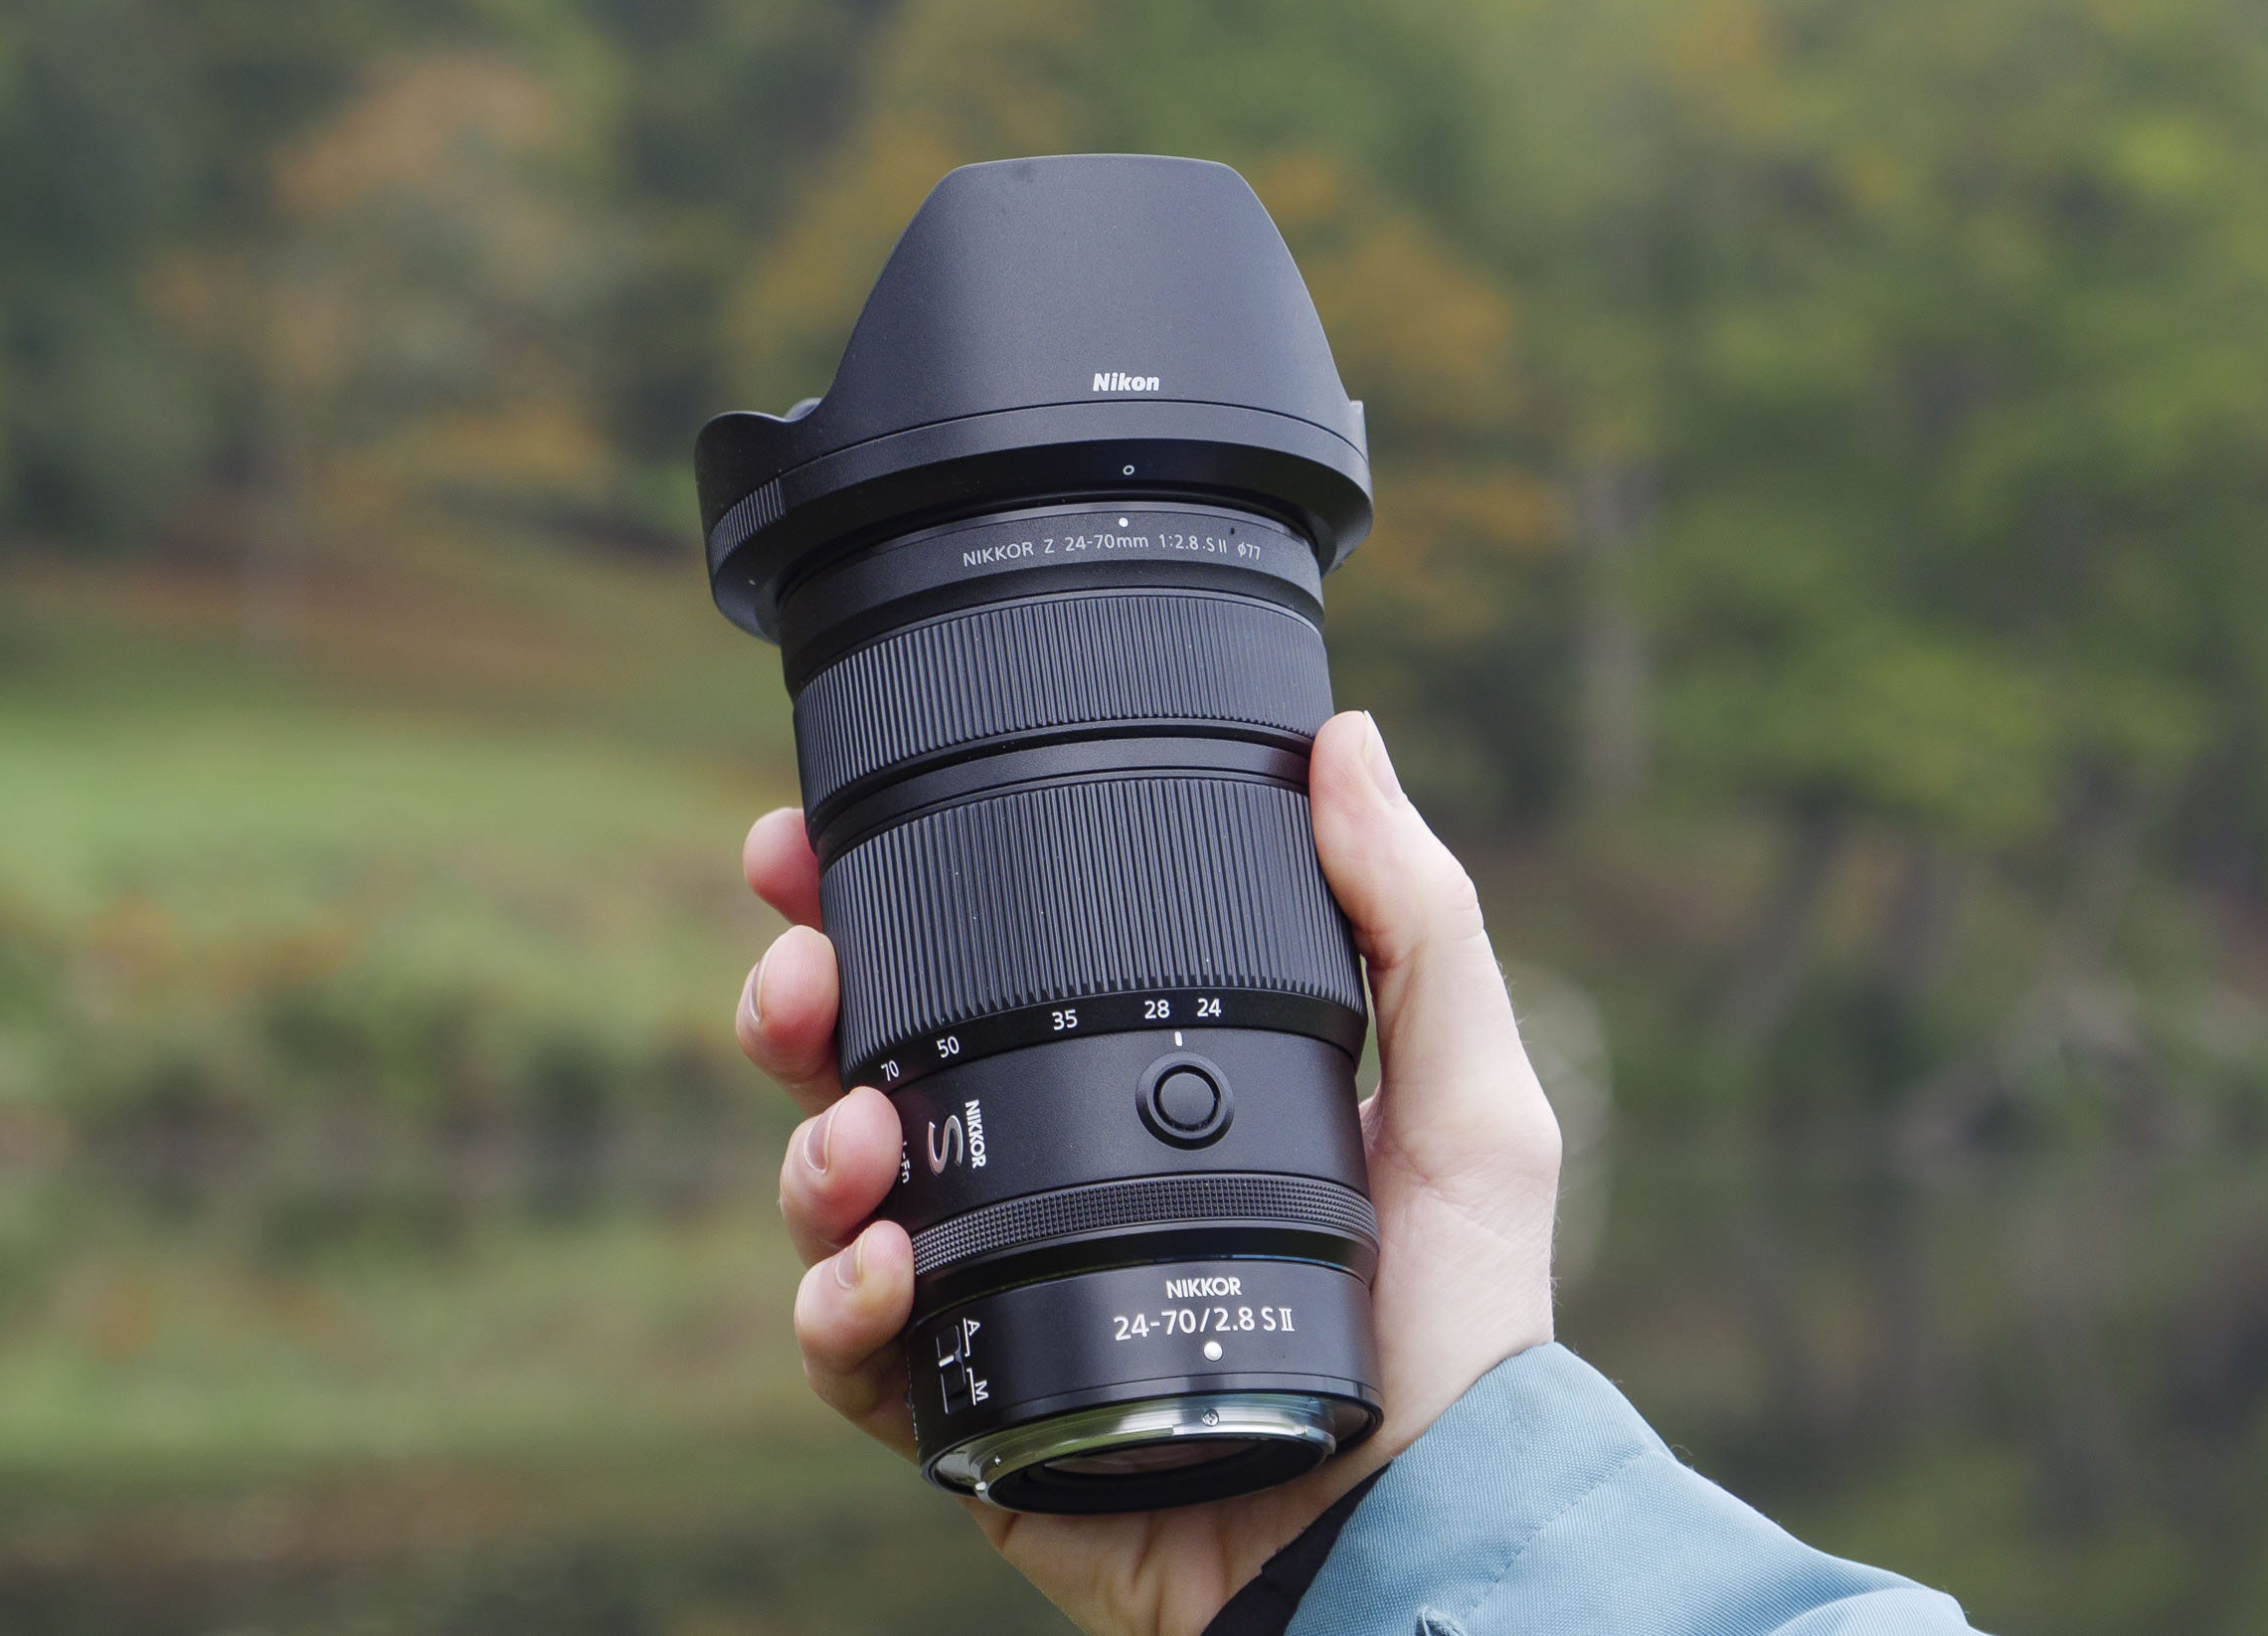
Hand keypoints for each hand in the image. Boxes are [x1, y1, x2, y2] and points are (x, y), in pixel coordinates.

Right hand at [734, 712, 1562, 1635]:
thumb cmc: (1460, 1330)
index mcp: (1130, 1092)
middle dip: (802, 1005)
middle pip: (864, 1067)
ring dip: (809, 1150)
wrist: (1421, 1528)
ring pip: (831, 1199)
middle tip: (798, 976)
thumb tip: (1351, 739)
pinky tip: (884, 1269)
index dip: (880, 900)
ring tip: (860, 1141)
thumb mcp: (1469, 1103)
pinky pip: (849, 1357)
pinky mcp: (970, 1415)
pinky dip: (836, 1306)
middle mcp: (1042, 1179)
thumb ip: (1415, 922)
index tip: (813, 844)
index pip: (977, 973)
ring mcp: (994, 1292)